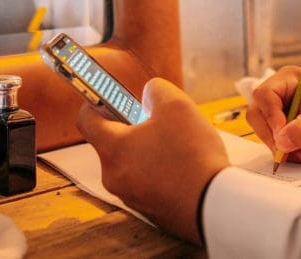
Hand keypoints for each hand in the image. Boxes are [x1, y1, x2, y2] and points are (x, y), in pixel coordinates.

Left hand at [76, 78, 229, 245]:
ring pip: (132, 163)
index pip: (86, 120)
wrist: (214, 205)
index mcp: (113, 149)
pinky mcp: (150, 210)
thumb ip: (156, 90)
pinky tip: (184, 165)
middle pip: (113, 142)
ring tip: (177, 144)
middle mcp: (114, 176)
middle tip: (157, 119)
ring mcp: (131, 196)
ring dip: (148, 149)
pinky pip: (147, 182)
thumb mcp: (176, 105)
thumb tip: (150, 93)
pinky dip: (159, 171)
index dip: (96, 102)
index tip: (109, 95)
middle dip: (133, 126)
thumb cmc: (193, 155)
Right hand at [245, 66, 300, 164]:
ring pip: (265, 134)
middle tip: (292, 152)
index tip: (283, 137)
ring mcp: (280, 114)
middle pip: (258, 116)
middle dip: (274, 138)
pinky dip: (290, 154)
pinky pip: (276, 145)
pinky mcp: (284, 131)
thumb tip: (281, 143)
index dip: (270, 117)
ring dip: (285, 150)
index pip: (264, 96)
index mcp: (287, 80)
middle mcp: (279, 95)